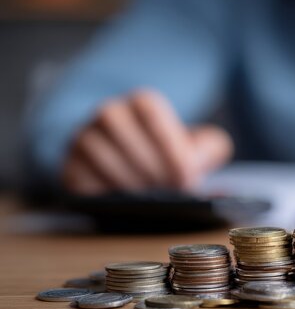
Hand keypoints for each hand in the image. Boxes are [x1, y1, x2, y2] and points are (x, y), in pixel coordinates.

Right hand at [62, 90, 232, 194]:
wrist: (132, 166)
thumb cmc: (170, 157)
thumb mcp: (198, 146)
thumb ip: (210, 148)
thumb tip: (205, 170)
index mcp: (142, 102)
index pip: (151, 110)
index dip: (170, 144)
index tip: (186, 175)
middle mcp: (109, 113)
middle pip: (127, 136)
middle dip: (154, 170)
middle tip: (172, 194)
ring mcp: (85, 138)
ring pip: (104, 159)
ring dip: (132, 185)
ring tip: (154, 202)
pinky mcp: (70, 167)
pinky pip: (83, 180)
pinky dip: (106, 195)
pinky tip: (127, 206)